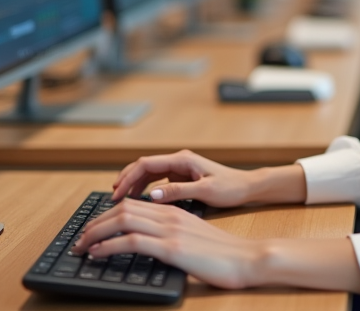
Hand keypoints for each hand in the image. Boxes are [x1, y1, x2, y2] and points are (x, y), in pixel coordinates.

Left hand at [72, 198, 259, 289]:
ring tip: (81, 246)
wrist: (248, 258)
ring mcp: (171, 229)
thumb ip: (173, 235)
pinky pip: (132, 241)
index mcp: (175, 212)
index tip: (94, 228)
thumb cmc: (225, 254)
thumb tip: (151, 243)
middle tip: (80, 238)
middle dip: (96, 223)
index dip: (109, 214)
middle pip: (123, 208)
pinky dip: (108, 245)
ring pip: (122, 220)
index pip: (133, 204)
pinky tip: (97, 253)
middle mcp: (170, 215)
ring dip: (96, 232)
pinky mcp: (172, 247)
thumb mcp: (194, 239)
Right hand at [111, 150, 256, 206]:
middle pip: (143, 166)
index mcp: (182, 160)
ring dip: (134, 184)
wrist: (247, 187)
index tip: (116, 193)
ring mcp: (180, 168)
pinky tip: (139, 200)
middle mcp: (179, 161)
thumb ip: (179, 192)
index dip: (128, 178)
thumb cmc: (231, 188)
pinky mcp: (182, 177)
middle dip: (126, 179)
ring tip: (121, 200)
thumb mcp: (206, 191)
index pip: (146, 164)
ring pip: (149, 173)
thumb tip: (153, 195)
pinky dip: (145, 188)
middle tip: (113, 197)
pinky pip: (157, 180)